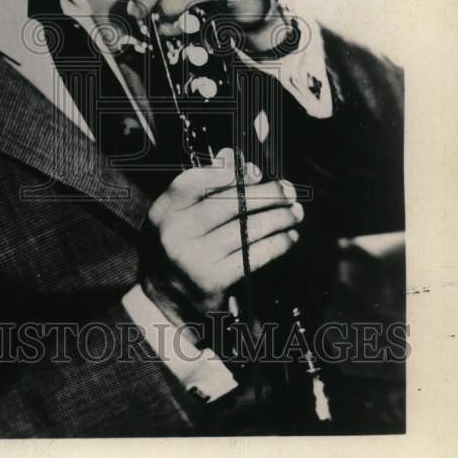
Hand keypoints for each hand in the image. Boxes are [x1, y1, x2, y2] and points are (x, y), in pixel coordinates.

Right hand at [141, 148, 302, 323]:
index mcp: (163, 212)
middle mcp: (175, 233)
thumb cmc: (176, 249)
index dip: (225, 172)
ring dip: (278, 218)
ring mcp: (194, 258)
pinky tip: (288, 236)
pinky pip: (254, 255)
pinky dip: (276, 243)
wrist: (163, 301)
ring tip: (295, 212)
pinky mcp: (214, 280)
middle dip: (265, 194)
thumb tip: (231, 156)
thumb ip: (202, 187)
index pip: (192, 182)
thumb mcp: (178, 216)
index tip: (255, 171)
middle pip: (227, 204)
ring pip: (246, 229)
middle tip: (288, 190)